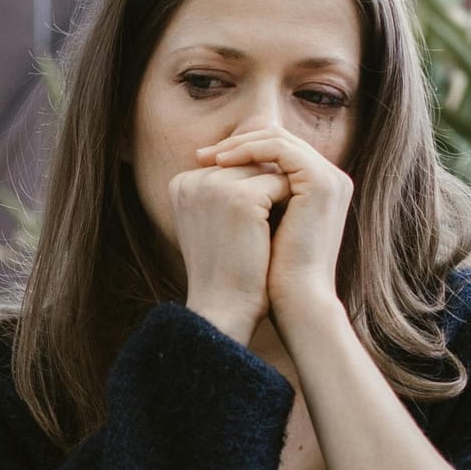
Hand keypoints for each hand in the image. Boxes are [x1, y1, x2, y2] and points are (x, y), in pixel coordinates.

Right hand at [169, 162, 290, 344]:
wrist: (224, 309)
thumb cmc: (226, 269)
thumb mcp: (214, 221)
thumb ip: (226, 188)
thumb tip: (266, 160)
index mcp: (182, 183)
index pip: (231, 164)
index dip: (251, 190)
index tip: (250, 223)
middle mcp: (192, 179)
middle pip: (248, 164)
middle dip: (266, 189)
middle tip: (266, 227)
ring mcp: (215, 186)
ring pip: (266, 170)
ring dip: (278, 195)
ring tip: (273, 228)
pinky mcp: (240, 198)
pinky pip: (280, 183)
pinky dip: (288, 204)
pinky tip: (281, 229)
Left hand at [197, 126, 351, 326]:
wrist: (296, 299)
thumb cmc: (272, 271)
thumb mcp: (258, 223)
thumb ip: (251, 195)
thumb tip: (215, 173)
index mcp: (318, 187)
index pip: (276, 151)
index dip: (240, 151)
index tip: (205, 162)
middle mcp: (329, 178)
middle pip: (277, 139)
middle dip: (236, 143)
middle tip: (201, 155)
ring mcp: (329, 178)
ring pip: (277, 138)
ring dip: (239, 144)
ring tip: (209, 158)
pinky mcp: (321, 182)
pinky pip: (280, 148)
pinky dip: (249, 150)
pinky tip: (223, 163)